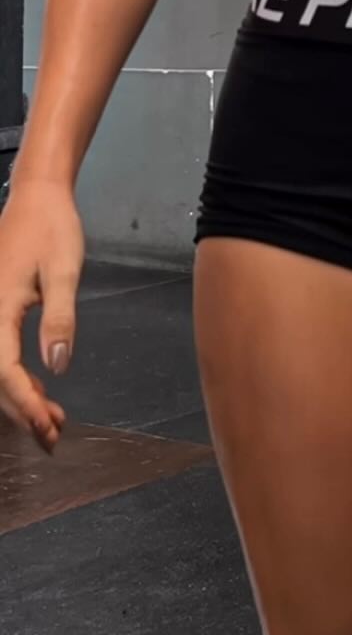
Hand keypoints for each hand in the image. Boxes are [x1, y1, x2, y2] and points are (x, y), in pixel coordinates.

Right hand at [0, 179, 83, 451]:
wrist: (37, 196)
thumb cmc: (52, 228)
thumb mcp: (63, 270)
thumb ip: (59, 318)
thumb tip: (57, 367)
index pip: (3, 370)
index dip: (24, 403)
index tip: (49, 426)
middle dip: (21, 410)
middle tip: (54, 437)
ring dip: (19, 397)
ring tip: (53, 421)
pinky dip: (17, 376)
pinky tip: (40, 388)